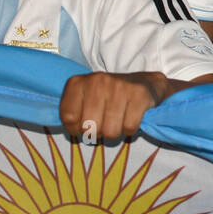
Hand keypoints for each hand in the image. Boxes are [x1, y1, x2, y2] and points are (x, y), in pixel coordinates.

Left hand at [59, 70, 212, 139]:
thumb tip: (71, 131)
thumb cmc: (109, 96)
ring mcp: (119, 86)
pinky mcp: (139, 94)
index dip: (76, 129)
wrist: (144, 82)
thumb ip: (72, 113)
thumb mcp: (85, 99)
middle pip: (89, 128)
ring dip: (115, 132)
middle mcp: (97, 81)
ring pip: (110, 131)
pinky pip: (129, 127)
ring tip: (118, 120)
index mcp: (78, 82)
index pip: (69, 118)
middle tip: (104, 123)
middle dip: (98, 133)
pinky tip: (130, 117)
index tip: (84, 124)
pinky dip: (130, 129)